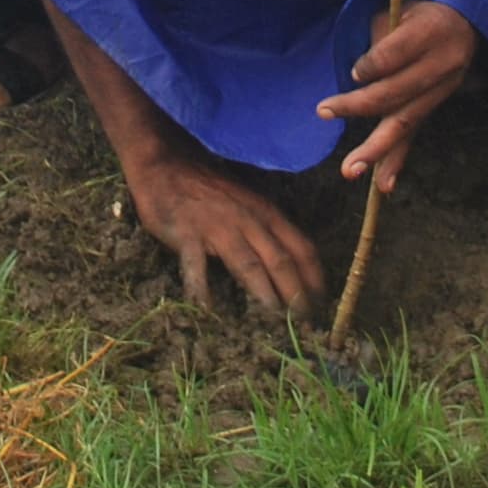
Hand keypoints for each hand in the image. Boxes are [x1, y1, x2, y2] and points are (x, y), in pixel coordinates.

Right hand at [120, 146, 324, 311]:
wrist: (165, 165)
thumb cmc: (209, 188)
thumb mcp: (248, 201)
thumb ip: (266, 228)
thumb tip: (290, 264)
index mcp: (265, 213)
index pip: (301, 247)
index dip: (315, 276)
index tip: (322, 302)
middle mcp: (247, 220)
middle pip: (280, 260)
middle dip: (296, 292)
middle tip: (305, 321)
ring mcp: (217, 227)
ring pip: (248, 263)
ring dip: (264, 292)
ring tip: (275, 318)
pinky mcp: (187, 234)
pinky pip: (196, 266)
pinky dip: (202, 288)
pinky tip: (207, 309)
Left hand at [318, 0, 479, 196]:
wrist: (465, 18)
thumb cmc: (420, 8)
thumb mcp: (400, 7)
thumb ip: (380, 36)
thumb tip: (358, 75)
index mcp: (433, 30)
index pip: (397, 52)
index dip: (373, 64)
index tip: (353, 71)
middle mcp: (443, 64)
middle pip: (397, 91)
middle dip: (359, 105)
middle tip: (324, 111)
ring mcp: (442, 89)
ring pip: (405, 121)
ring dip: (376, 149)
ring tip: (350, 170)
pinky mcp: (435, 105)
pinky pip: (414, 134)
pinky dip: (397, 160)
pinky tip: (384, 184)